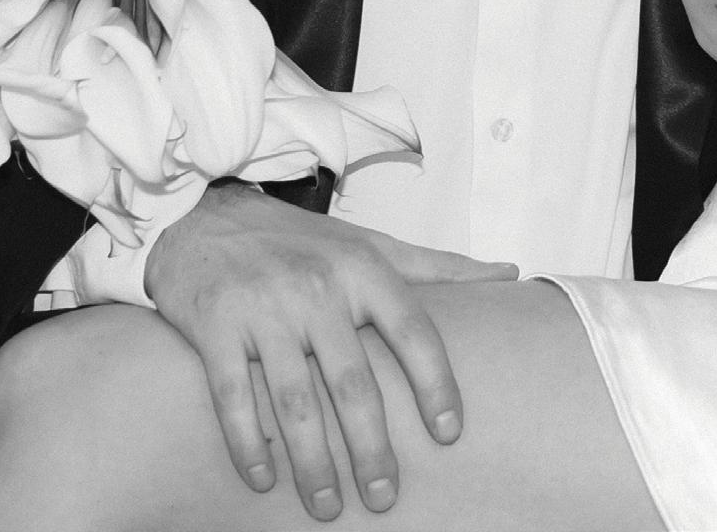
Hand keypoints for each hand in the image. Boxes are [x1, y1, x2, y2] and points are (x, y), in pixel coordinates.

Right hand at [144, 182, 517, 520]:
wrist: (205, 215)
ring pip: (295, 400)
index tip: (450, 433)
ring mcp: (264, 307)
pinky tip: (263, 479)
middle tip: (385, 499)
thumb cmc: (300, 240)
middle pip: (354, 382)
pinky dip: (247, 444)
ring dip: (313, 462)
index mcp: (361, 268)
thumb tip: (511, 272)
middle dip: (373, 449)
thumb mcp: (371, 243)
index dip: (436, 383)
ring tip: (329, 506)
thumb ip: (438, 266)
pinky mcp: (215, 325)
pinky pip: (233, 395)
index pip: (413, 330)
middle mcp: (316, 286)